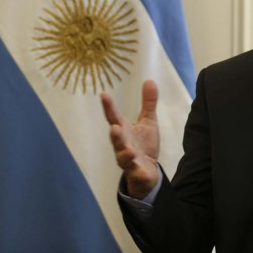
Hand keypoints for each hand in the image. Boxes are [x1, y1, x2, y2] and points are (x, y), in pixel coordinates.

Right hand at [101, 80, 160, 198]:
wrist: (146, 171)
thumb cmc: (143, 144)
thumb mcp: (148, 121)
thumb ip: (148, 103)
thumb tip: (149, 80)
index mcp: (124, 130)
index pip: (114, 117)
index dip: (109, 107)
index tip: (103, 95)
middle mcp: (122, 144)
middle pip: (116, 138)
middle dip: (115, 134)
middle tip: (115, 127)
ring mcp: (127, 159)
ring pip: (123, 156)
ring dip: (125, 152)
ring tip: (130, 150)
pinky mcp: (136, 171)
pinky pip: (135, 171)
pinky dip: (137, 170)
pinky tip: (140, 168)